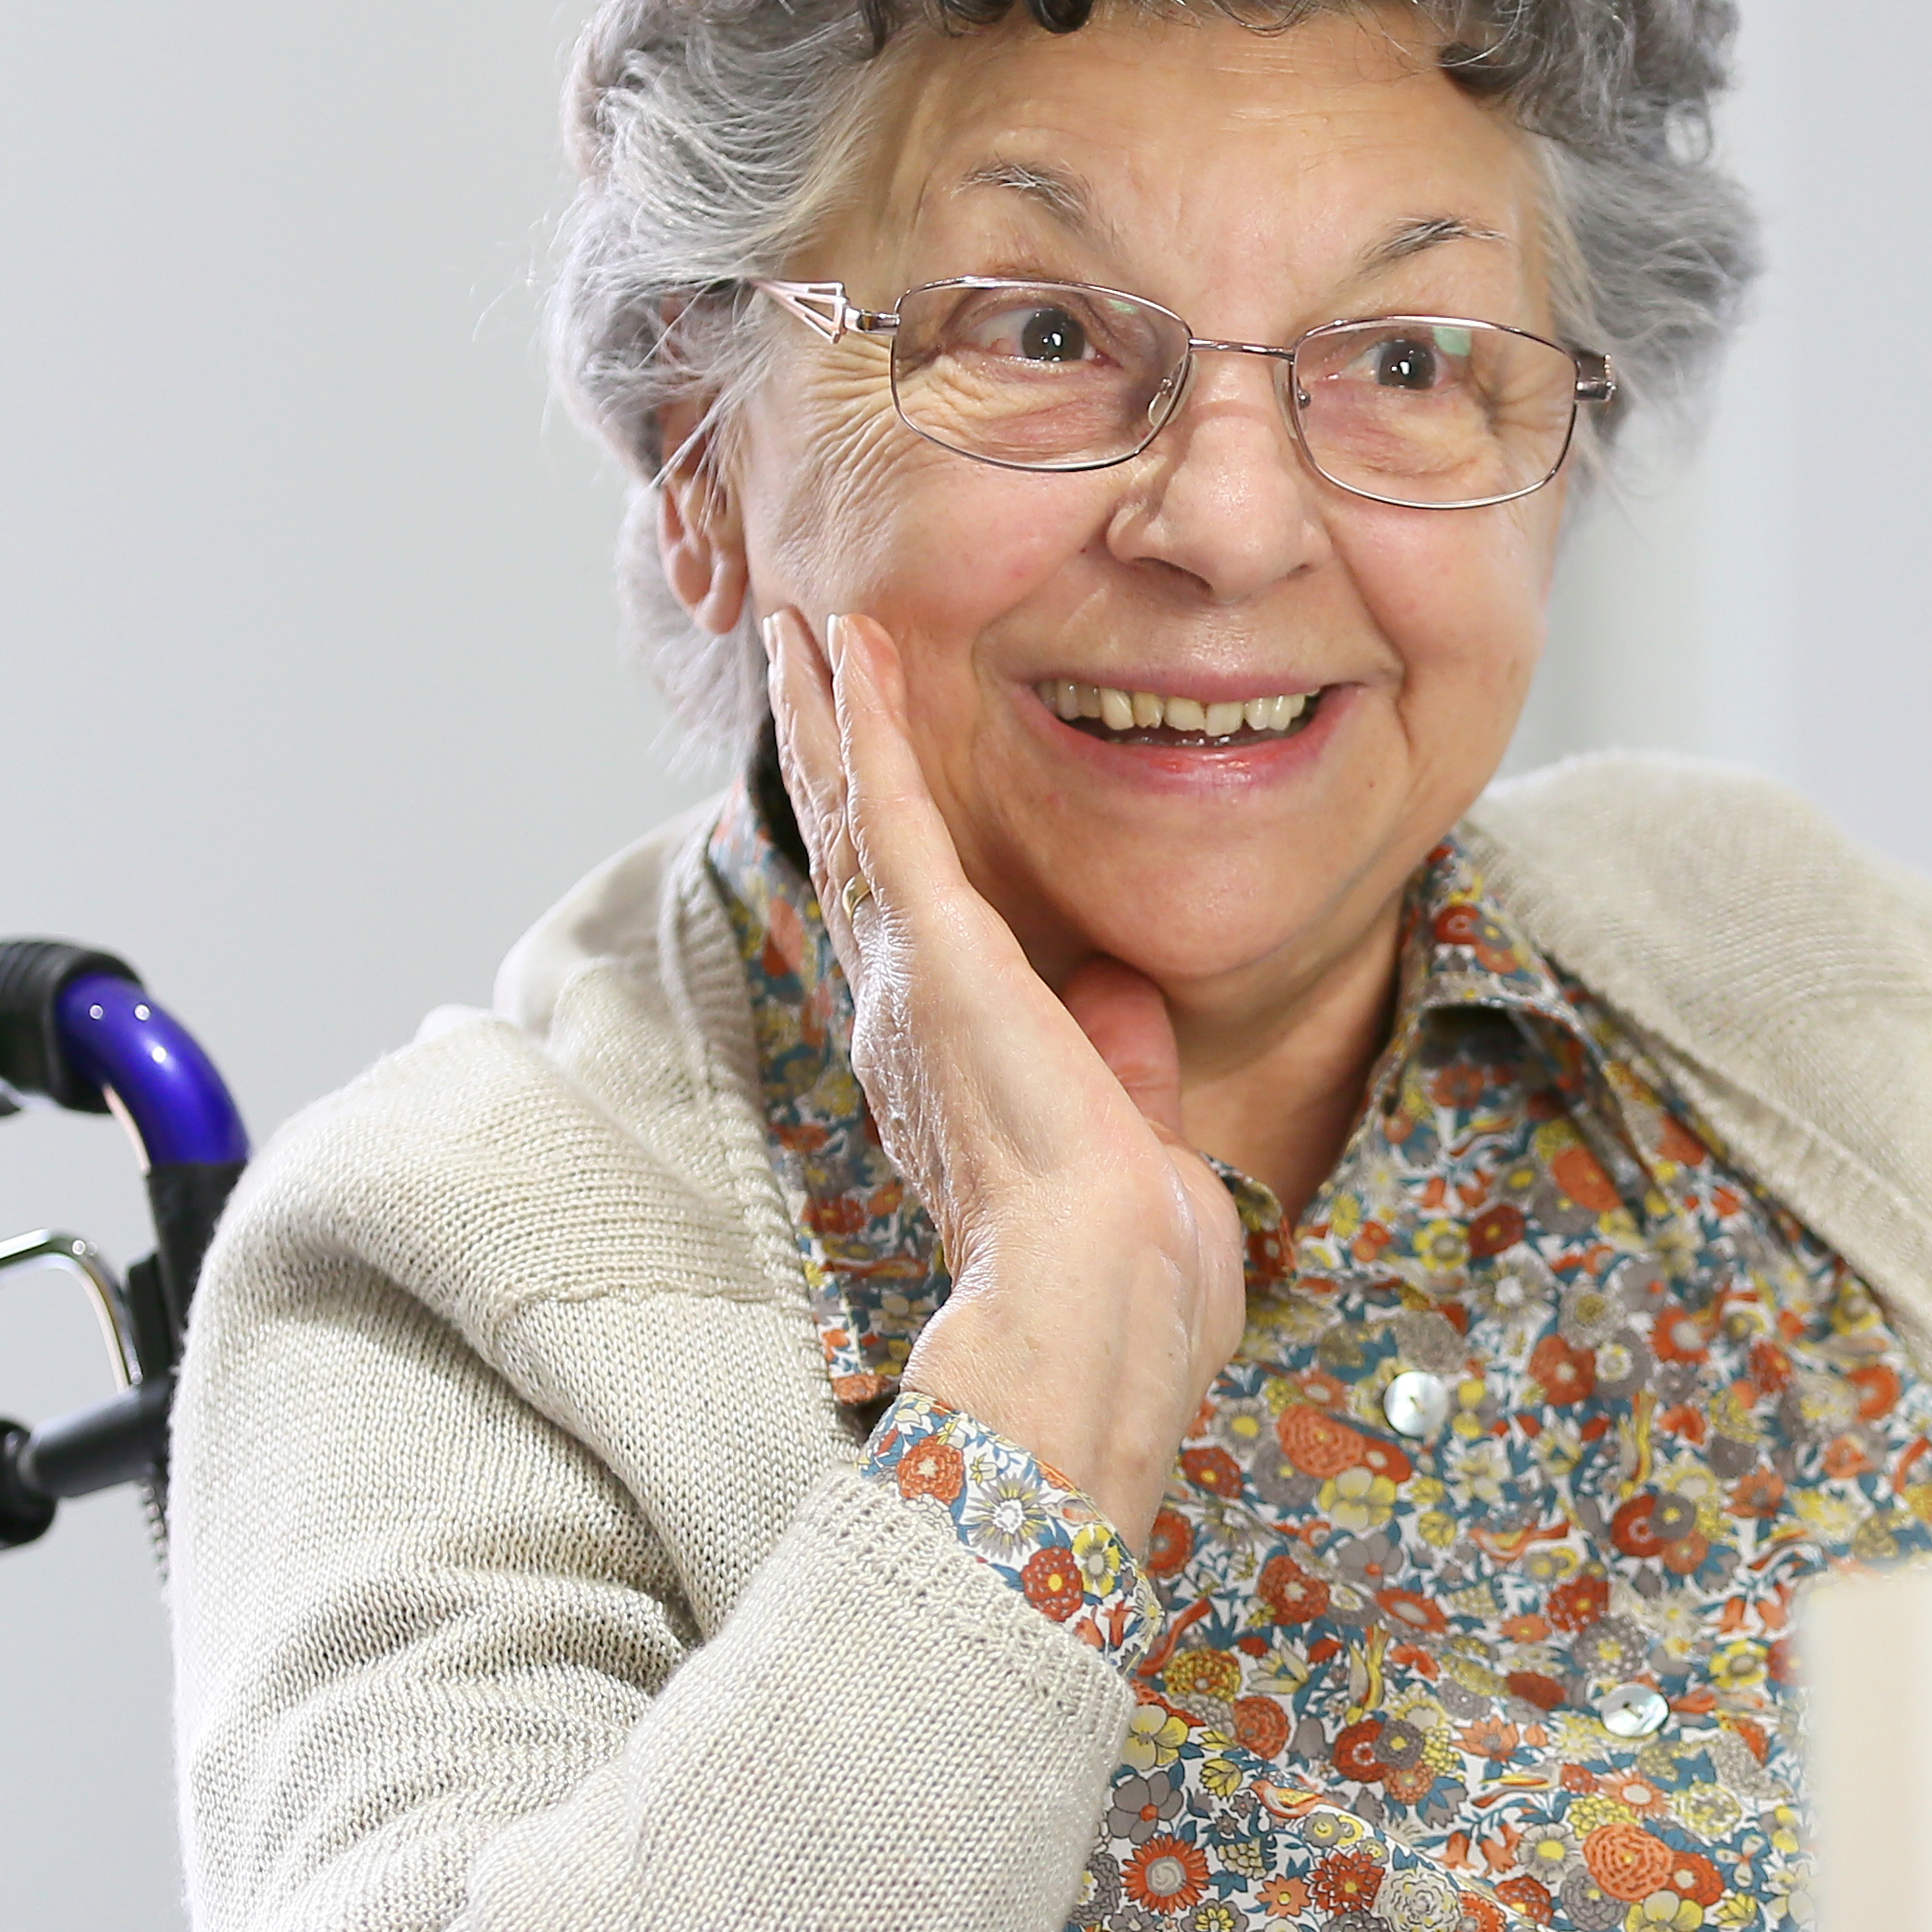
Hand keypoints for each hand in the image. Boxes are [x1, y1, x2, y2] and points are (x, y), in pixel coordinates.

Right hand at [766, 609, 1247, 1535]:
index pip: (905, 928)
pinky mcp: (940, 954)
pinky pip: (893, 812)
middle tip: (797, 657)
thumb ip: (1124, 1065)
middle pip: (850, 853)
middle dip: (823, 749)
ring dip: (828, 711)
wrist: (1102, 1310)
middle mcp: (906, 1021)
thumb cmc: (1130, 1277)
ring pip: (853, 815)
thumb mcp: (1135, 1145)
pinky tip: (853, 648)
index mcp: (951, 1071)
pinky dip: (869, 723)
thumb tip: (1124, 1002)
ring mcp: (914, 983)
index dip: (874, 843)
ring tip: (802, 622)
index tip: (858, 775)